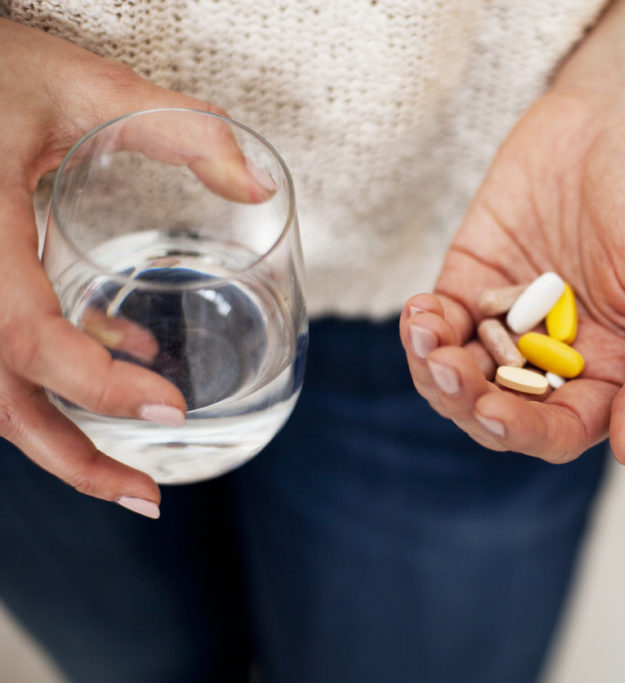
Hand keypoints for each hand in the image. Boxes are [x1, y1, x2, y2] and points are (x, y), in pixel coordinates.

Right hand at [0, 19, 268, 514]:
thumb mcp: (84, 82)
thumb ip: (180, 129)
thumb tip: (259, 189)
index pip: (19, 333)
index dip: (91, 383)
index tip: (170, 408)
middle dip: (69, 457)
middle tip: (146, 497)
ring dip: (62, 433)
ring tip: (135, 467)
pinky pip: (3, 351)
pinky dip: (61, 375)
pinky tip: (123, 361)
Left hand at [400, 89, 624, 465]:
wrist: (615, 114)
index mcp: (612, 370)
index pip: (562, 428)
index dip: (525, 429)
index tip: (492, 410)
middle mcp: (557, 357)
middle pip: (500, 412)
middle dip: (467, 402)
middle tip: (449, 371)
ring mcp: (510, 322)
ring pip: (460, 378)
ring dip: (434, 371)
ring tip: (426, 336)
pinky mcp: (472, 283)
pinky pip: (440, 325)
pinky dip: (422, 328)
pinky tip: (420, 311)